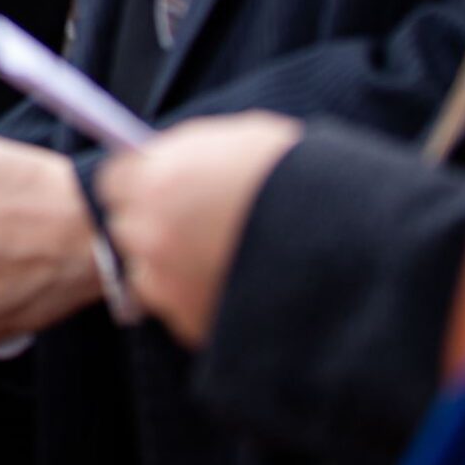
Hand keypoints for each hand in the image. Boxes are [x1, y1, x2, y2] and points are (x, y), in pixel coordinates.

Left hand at [96, 112, 302, 346]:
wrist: (349, 236)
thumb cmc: (297, 176)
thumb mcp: (236, 140)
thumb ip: (188, 151)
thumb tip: (163, 157)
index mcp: (153, 179)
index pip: (114, 183)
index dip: (141, 185)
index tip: (162, 190)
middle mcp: (149, 232)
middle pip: (128, 230)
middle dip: (157, 227)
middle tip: (199, 228)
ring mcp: (168, 283)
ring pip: (151, 277)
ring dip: (176, 270)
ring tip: (227, 261)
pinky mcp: (193, 324)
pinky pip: (184, 313)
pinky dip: (205, 303)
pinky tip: (242, 287)